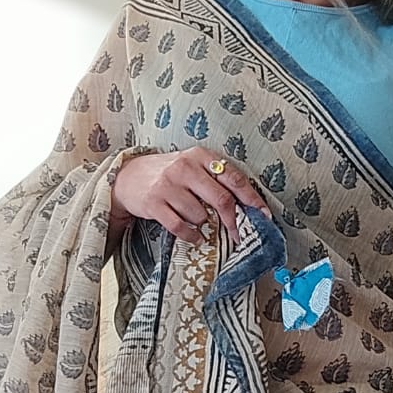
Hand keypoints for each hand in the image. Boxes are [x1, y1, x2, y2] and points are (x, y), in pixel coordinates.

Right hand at [110, 147, 271, 247]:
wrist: (128, 177)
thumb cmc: (168, 174)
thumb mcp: (192, 166)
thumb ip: (215, 180)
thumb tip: (246, 206)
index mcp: (200, 156)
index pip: (234, 178)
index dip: (251, 199)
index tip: (263, 215)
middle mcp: (185, 167)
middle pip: (221, 199)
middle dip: (234, 221)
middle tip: (239, 234)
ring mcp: (168, 185)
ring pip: (200, 215)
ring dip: (204, 224)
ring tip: (198, 221)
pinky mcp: (155, 203)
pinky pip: (181, 227)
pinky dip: (191, 236)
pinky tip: (194, 235)